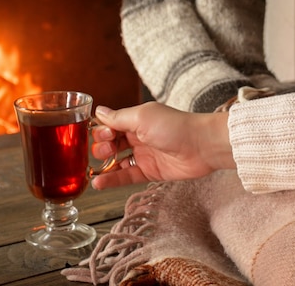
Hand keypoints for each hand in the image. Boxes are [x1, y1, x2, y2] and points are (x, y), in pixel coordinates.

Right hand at [90, 102, 234, 188]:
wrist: (202, 146)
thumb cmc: (175, 126)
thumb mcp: (143, 117)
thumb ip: (119, 118)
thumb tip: (98, 111)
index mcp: (136, 119)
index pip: (110, 125)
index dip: (102, 130)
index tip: (104, 135)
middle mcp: (138, 136)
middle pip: (111, 143)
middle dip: (101, 147)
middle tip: (106, 151)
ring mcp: (144, 154)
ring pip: (117, 161)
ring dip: (103, 165)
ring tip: (92, 170)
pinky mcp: (150, 171)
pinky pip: (126, 176)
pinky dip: (112, 180)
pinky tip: (98, 183)